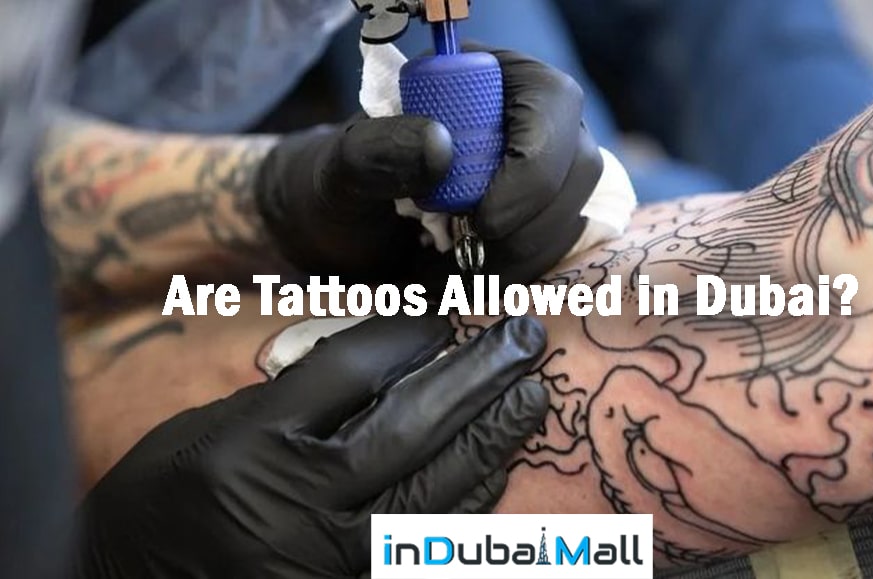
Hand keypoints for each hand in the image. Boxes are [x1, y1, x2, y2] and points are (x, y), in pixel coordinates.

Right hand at [75, 315, 548, 578]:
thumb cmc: (162, 502)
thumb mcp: (206, 429)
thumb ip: (293, 398)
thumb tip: (386, 360)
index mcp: (251, 445)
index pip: (352, 371)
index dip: (407, 333)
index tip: (441, 313)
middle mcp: (296, 504)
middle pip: (409, 427)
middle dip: (476, 376)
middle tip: (524, 336)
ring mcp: (328, 561)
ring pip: (435, 493)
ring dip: (491, 437)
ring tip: (531, 393)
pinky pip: (427, 548)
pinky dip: (469, 503)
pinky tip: (497, 465)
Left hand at [255, 47, 602, 287]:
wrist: (342, 237)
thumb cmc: (339, 189)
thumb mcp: (340, 169)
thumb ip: (375, 152)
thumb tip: (440, 146)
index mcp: (491, 79)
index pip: (551, 104)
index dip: (532, 166)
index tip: (482, 221)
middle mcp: (531, 122)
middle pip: (578, 167)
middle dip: (528, 226)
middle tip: (465, 258)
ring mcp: (545, 175)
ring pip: (572, 217)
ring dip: (519, 260)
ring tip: (450, 276)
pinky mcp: (541, 224)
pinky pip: (557, 253)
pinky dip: (515, 279)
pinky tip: (466, 283)